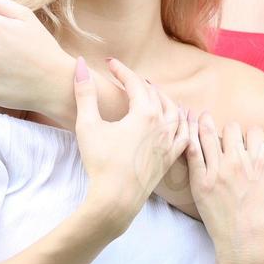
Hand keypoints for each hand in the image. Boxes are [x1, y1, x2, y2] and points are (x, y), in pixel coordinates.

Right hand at [73, 56, 189, 231]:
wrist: (116, 199)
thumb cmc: (100, 162)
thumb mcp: (88, 125)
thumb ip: (85, 93)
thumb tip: (80, 64)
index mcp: (145, 113)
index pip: (135, 83)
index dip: (121, 70)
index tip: (109, 63)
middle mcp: (163, 124)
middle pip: (155, 94)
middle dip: (139, 82)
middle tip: (125, 77)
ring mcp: (169, 142)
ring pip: (174, 111)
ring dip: (162, 98)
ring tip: (152, 93)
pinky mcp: (171, 158)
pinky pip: (184, 134)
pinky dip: (183, 122)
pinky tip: (180, 119)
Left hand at [186, 112, 263, 263]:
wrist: (247, 250)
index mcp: (261, 163)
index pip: (254, 131)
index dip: (251, 135)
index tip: (248, 143)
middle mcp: (239, 163)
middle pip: (231, 129)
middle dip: (231, 131)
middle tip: (227, 139)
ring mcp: (217, 172)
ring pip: (208, 134)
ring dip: (206, 125)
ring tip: (202, 119)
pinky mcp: (200, 183)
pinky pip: (192, 152)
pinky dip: (190, 138)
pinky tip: (187, 132)